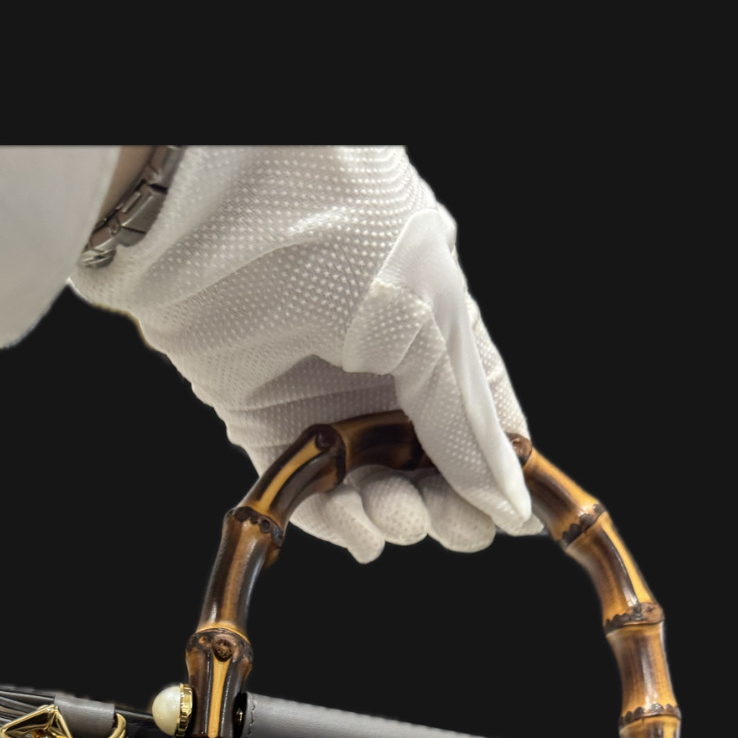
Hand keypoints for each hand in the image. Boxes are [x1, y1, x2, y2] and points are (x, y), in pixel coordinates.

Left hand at [68, 147, 541, 561]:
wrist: (227, 211)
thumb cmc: (352, 237)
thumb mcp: (435, 326)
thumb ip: (470, 425)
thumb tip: (509, 507)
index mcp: (442, 334)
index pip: (485, 424)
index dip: (497, 477)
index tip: (505, 521)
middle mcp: (386, 368)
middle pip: (432, 468)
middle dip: (443, 506)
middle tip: (436, 518)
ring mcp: (325, 397)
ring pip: (374, 488)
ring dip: (392, 517)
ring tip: (389, 512)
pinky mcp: (263, 422)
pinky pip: (311, 492)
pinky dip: (338, 522)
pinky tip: (358, 527)